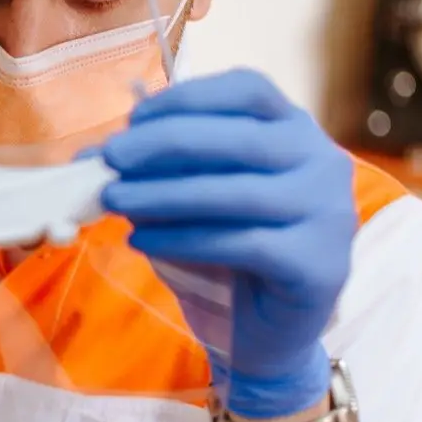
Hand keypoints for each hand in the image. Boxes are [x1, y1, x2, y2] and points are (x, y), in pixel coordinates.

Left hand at [100, 71, 356, 420]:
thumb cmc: (225, 252)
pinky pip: (240, 244)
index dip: (188, 98)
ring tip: (112, 200)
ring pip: (235, 193)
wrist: (264, 331)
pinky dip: (182, 240)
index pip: (249, 89)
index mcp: (296, 130)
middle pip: (237, 138)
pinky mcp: (320, 264)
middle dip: (163, 144)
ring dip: (162, 194)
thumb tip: (92, 155)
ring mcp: (329, 213)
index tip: (132, 118)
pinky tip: (140, 242)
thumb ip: (158, 169)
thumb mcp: (191, 198)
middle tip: (109, 159)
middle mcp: (323, 162)